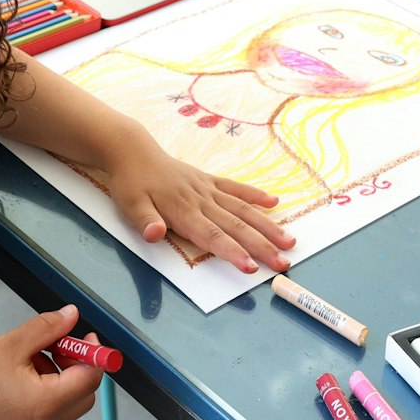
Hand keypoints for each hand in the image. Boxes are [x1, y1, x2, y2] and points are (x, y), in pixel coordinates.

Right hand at [0, 304, 101, 419]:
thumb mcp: (12, 343)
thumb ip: (47, 328)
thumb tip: (71, 316)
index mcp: (46, 404)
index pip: (90, 379)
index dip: (93, 354)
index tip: (85, 336)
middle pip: (83, 394)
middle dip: (78, 364)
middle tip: (59, 343)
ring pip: (66, 401)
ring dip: (60, 374)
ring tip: (32, 355)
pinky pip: (49, 408)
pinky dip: (46, 387)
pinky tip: (22, 371)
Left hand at [99, 133, 292, 274]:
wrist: (133, 152)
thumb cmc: (131, 184)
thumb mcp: (130, 205)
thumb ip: (145, 222)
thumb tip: (155, 235)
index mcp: (183, 211)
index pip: (212, 236)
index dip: (232, 252)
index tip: (251, 268)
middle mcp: (201, 200)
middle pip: (235, 226)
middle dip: (261, 246)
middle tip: (284, 263)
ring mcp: (208, 189)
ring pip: (242, 209)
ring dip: (267, 226)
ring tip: (290, 241)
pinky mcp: (209, 180)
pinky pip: (236, 188)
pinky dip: (255, 195)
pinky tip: (274, 203)